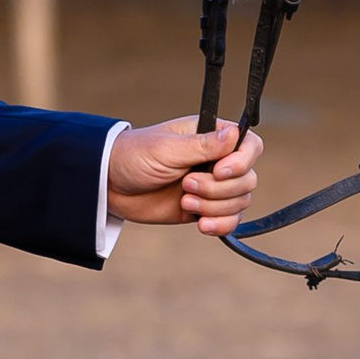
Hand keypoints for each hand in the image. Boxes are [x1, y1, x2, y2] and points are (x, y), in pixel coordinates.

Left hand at [107, 115, 261, 235]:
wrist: (110, 185)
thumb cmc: (134, 156)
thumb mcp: (168, 149)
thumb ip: (203, 145)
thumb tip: (235, 133)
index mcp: (211, 136)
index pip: (249, 146)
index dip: (242, 161)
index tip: (219, 170)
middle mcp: (217, 160)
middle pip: (247, 178)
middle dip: (218, 188)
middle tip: (185, 184)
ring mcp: (212, 186)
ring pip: (240, 201)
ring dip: (214, 206)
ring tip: (184, 200)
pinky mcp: (204, 208)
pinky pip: (229, 220)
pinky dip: (220, 225)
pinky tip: (201, 224)